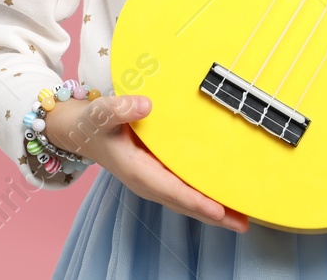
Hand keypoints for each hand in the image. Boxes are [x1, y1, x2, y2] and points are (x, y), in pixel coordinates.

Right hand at [46, 94, 249, 233]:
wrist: (81, 131)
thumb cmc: (92, 123)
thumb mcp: (102, 112)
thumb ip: (121, 108)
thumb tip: (146, 105)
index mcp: (137, 171)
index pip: (173, 191)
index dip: (197, 201)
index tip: (220, 210)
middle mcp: (148, 183)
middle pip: (186, 204)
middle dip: (215, 215)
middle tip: (244, 222)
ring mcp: (154, 181)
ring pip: (188, 200)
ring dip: (214, 210)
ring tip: (242, 216)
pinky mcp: (158, 175)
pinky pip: (185, 191)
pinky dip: (205, 197)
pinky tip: (222, 197)